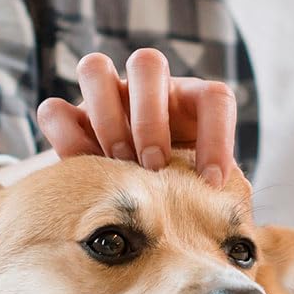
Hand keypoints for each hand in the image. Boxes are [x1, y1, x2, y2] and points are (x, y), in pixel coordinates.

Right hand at [35, 48, 240, 188]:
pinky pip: (53, 109)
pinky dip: (65, 135)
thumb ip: (214, 196)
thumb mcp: (199, 189)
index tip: (211, 182)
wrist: (129, 198)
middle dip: (149, 117)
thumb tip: (240, 230)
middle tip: (153, 163)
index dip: (217, 137)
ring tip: (116, 161)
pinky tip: (81, 166)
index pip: (214, 97)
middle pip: (147, 63)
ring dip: (106, 117)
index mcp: (190, 101)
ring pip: (95, 69)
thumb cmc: (176, 192)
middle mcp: (147, 89)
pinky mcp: (68, 118)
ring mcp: (105, 98)